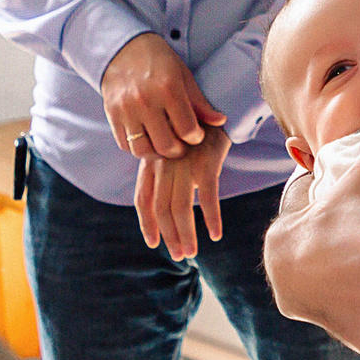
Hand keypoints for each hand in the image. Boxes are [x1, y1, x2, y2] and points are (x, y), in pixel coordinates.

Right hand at [100, 31, 224, 159]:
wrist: (122, 48)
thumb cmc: (158, 60)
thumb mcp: (182, 75)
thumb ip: (199, 102)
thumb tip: (220, 121)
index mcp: (168, 88)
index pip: (187, 130)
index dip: (196, 137)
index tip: (196, 134)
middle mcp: (145, 101)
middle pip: (165, 146)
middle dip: (178, 150)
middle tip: (181, 144)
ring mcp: (126, 109)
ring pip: (142, 150)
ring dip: (156, 153)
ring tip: (164, 144)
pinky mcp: (111, 115)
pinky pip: (125, 145)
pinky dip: (137, 147)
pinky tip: (147, 138)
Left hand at [135, 128, 229, 257]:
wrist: (214, 104)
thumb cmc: (194, 131)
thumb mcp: (171, 149)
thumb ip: (164, 173)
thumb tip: (166, 204)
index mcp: (152, 163)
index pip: (143, 199)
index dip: (147, 224)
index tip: (153, 242)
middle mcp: (163, 166)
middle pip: (161, 209)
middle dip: (169, 236)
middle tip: (179, 255)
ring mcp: (183, 165)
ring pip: (180, 208)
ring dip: (186, 234)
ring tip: (192, 252)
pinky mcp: (206, 164)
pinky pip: (208, 198)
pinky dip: (212, 218)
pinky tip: (216, 234)